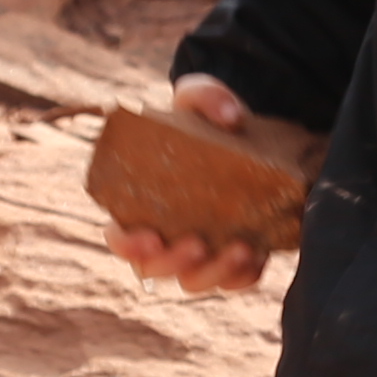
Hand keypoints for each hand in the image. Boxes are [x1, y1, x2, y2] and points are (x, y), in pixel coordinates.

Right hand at [107, 75, 318, 294]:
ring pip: (193, 281)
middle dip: (173, 263)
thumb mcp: (199, 95)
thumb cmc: (203, 119)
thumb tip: (232, 117)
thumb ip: (208, 96)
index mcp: (140, 205)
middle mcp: (164, 235)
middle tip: (197, 243)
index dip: (128, 246)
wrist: (246, 135)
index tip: (149, 236)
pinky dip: (243, 276)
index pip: (120, 238)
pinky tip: (256, 257)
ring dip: (213, 273)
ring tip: (239, 249)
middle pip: (155, 269)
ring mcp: (198, 250)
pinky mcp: (232, 256)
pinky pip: (234, 281)